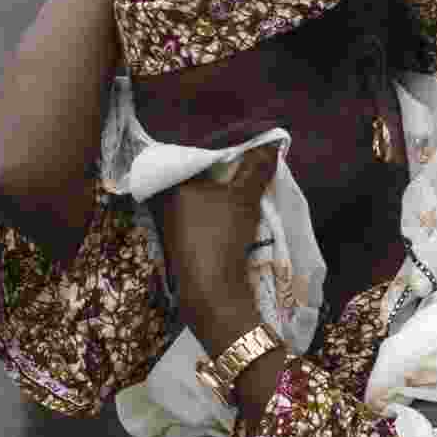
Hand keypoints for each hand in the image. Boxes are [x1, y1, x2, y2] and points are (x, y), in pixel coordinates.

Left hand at [151, 144, 280, 351]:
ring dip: (221, 199)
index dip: (219, 156)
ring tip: (247, 191)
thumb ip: (256, 168)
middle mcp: (165, 206)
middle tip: (248, 169)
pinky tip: (235, 220)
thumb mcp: (244, 198)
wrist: (212, 292)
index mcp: (171, 187)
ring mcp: (171, 229)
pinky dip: (217, 218)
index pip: (193, 160)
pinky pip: (201, 223)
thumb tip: (272, 144)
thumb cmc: (221, 236)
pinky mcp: (182, 249)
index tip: (241, 152)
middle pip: (197, 182)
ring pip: (200, 204)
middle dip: (222, 177)